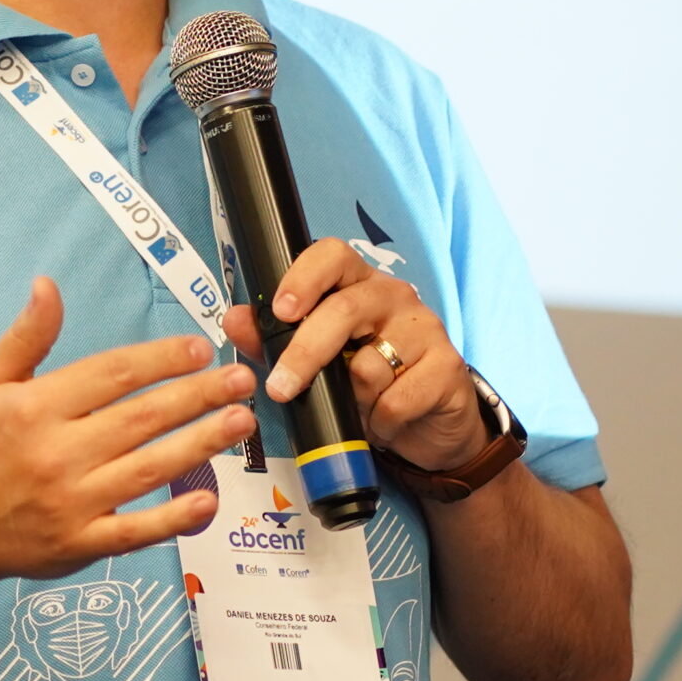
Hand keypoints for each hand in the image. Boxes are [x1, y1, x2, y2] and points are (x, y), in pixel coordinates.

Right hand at [0, 277, 255, 606]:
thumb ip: (26, 336)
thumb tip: (47, 286)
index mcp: (35, 408)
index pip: (111, 375)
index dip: (160, 359)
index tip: (199, 348)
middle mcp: (55, 453)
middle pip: (140, 418)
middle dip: (196, 396)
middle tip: (241, 380)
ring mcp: (70, 502)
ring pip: (147, 469)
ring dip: (200, 444)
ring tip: (239, 422)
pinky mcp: (80, 544)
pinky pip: (135, 532)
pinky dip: (173, 519)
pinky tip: (209, 500)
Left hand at [222, 240, 486, 474]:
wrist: (429, 425)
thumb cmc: (367, 383)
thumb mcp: (316, 362)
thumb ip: (272, 339)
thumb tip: (234, 319)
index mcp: (356, 284)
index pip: (332, 255)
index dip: (303, 277)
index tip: (280, 311)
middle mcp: (392, 296)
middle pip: (344, 309)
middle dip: (306, 351)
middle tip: (280, 388)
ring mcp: (425, 327)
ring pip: (369, 365)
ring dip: (352, 400)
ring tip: (357, 409)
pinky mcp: (448, 366)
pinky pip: (396, 399)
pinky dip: (380, 422)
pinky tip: (384, 422)